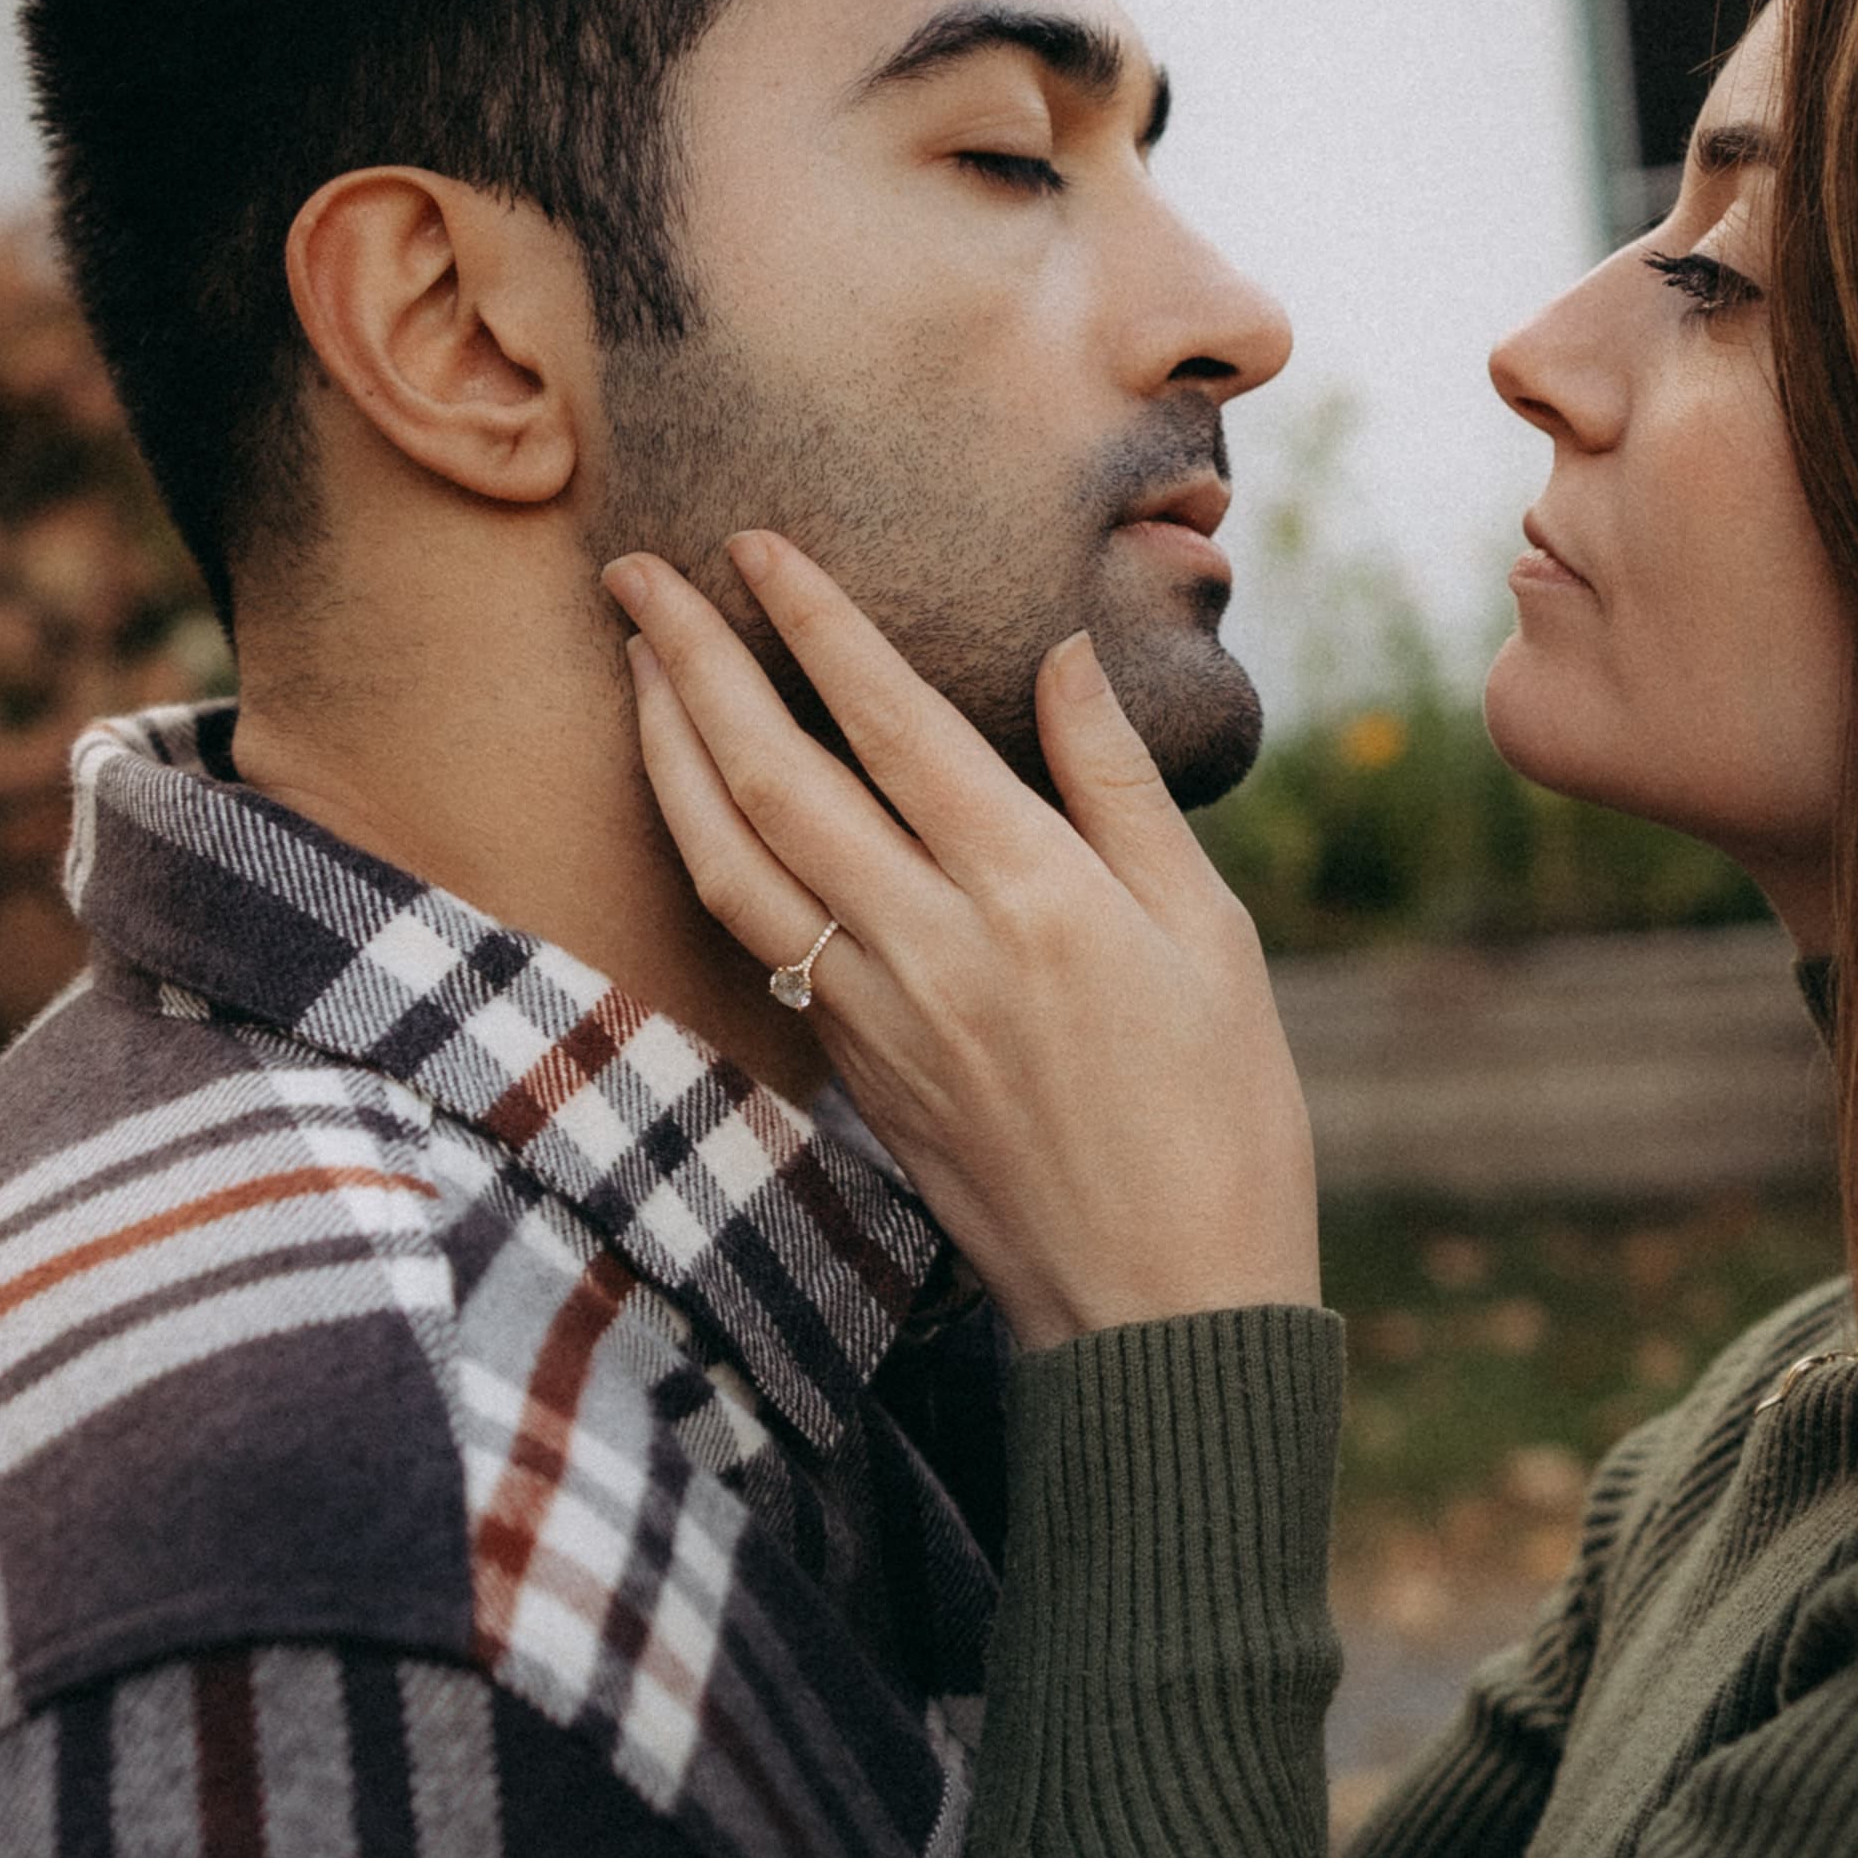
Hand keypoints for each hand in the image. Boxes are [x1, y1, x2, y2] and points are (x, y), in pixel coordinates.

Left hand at [605, 531, 1322, 1352]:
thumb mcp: (1212, 936)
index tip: (755, 546)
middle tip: (636, 574)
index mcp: (1034, 897)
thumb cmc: (1223, 1117)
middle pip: (772, 779)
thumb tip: (1064, 658)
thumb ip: (1122, 788)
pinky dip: (707, 852)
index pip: (891, 724)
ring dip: (668, 756)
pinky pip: (756, 939)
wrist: (1164, 1312)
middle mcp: (933, 948)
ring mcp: (877, 1017)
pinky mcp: (855, 1073)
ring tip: (634, 669)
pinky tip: (696, 804)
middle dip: (691, 664)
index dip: (813, 623)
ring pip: (729, 864)